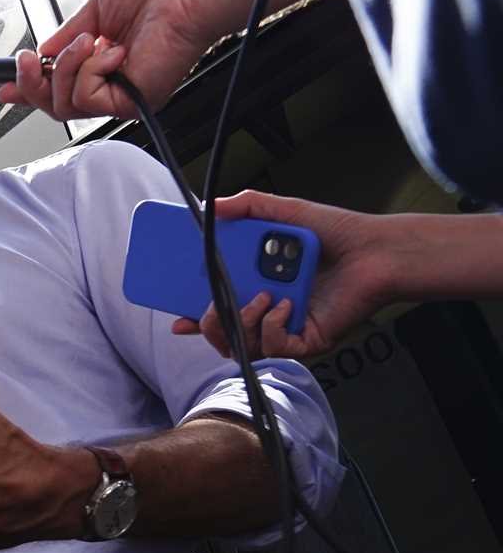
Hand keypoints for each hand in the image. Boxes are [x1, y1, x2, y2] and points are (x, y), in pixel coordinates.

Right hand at [0, 0, 222, 119]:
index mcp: (104, 56)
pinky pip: (86, 98)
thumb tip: (42, 50)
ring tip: (88, 41)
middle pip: (54, 104)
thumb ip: (66, 33)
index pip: (60, 83)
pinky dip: (89, 70)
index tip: (6, 85)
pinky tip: (110, 51)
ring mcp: (121, 92)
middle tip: (28, 62)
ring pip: (65, 105)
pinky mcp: (131, 100)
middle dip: (32, 83)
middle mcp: (112, 79)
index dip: (29, 87)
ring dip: (65, 68)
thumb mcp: (95, 5)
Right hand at [171, 190, 391, 359]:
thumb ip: (246, 205)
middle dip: (208, 321)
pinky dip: (271, 326)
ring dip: (242, 321)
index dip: (192, 314)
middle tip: (213, 301)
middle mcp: (267, 310)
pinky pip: (272, 348)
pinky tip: (285, 304)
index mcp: (256, 283)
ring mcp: (284, 328)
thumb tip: (212, 207)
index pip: (215, 306)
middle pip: (221, 332)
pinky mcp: (305, 341)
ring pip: (241, 345)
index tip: (176, 315)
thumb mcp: (283, 211)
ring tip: (260, 296)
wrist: (376, 250)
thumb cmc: (337, 234)